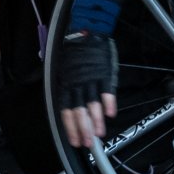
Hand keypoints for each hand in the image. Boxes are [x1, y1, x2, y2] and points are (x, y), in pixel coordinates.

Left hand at [51, 29, 118, 148]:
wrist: (87, 30)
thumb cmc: (74, 51)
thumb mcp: (63, 69)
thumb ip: (65, 88)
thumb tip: (66, 106)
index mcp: (65, 83)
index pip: (65, 110)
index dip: (70, 127)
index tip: (75, 141)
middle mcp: (76, 83)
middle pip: (79, 111)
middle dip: (83, 129)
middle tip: (88, 143)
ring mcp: (91, 78)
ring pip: (93, 103)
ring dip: (96, 120)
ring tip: (99, 133)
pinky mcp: (105, 72)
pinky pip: (107, 90)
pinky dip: (108, 103)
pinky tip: (110, 114)